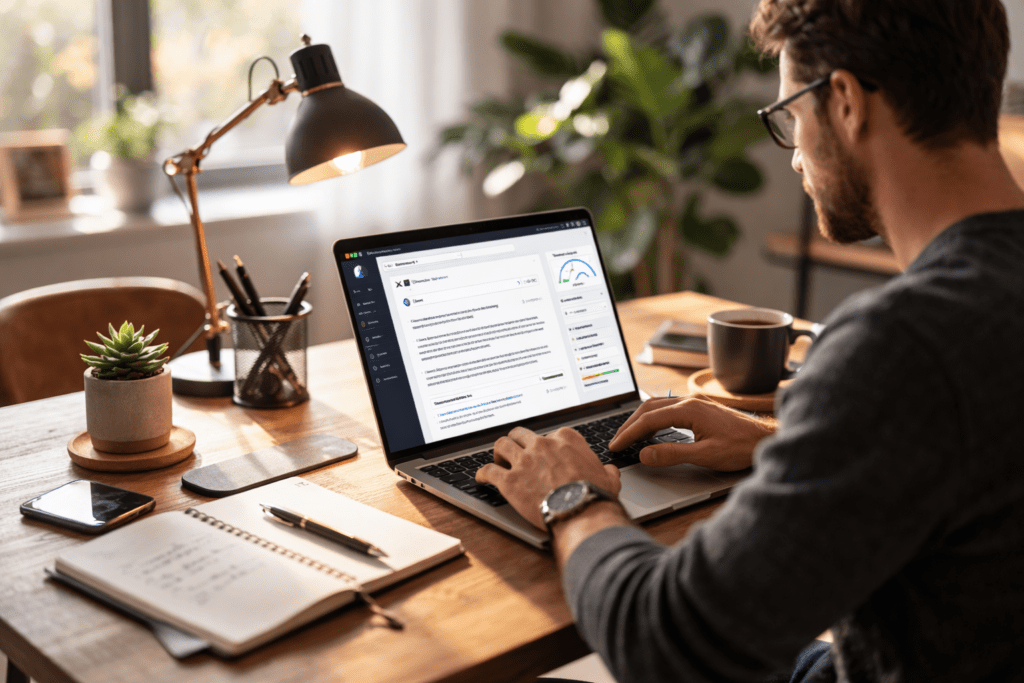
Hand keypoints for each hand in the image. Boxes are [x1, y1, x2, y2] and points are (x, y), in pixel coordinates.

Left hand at [476, 426, 621, 529]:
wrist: (580, 511)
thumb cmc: (595, 495)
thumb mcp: (608, 479)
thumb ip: (606, 471)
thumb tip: (610, 472)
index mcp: (565, 439)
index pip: (550, 434)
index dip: (546, 445)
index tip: (544, 453)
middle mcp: (542, 444)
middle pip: (521, 434)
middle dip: (517, 442)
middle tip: (516, 453)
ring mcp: (524, 460)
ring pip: (502, 445)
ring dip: (498, 452)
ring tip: (498, 460)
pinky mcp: (509, 480)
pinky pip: (489, 470)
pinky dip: (482, 473)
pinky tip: (481, 478)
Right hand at [608, 397, 774, 471]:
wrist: (766, 439)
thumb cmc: (741, 447)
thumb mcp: (705, 455)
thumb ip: (672, 454)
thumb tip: (645, 453)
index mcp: (688, 410)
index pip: (648, 420)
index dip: (628, 433)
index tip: (616, 445)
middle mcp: (689, 402)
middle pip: (648, 408)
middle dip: (629, 424)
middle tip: (616, 441)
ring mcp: (695, 403)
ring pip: (657, 406)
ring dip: (640, 420)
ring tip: (628, 436)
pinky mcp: (700, 409)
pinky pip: (668, 408)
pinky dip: (653, 418)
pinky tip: (651, 429)